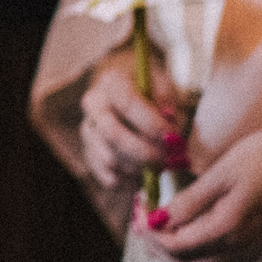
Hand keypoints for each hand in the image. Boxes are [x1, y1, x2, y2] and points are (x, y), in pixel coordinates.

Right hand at [73, 49, 189, 209]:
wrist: (126, 90)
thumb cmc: (150, 88)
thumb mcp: (164, 84)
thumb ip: (168, 101)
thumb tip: (169, 120)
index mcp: (111, 81)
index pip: (127, 103)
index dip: (151, 123)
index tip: (172, 136)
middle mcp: (93, 104)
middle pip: (112, 133)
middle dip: (142, 151)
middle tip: (166, 159)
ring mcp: (88, 129)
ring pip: (108, 156)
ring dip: (136, 167)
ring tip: (158, 166)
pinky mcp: (90, 151)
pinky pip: (104, 172)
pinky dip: (124, 180)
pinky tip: (141, 178)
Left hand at [137, 132, 261, 261]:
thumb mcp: (221, 172)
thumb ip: (189, 202)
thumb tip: (156, 221)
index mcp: (228, 229)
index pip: (174, 246)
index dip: (149, 233)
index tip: (137, 211)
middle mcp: (240, 248)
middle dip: (156, 248)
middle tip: (141, 222)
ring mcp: (251, 251)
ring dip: (174, 256)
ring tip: (159, 228)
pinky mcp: (259, 248)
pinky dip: (197, 257)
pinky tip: (190, 233)